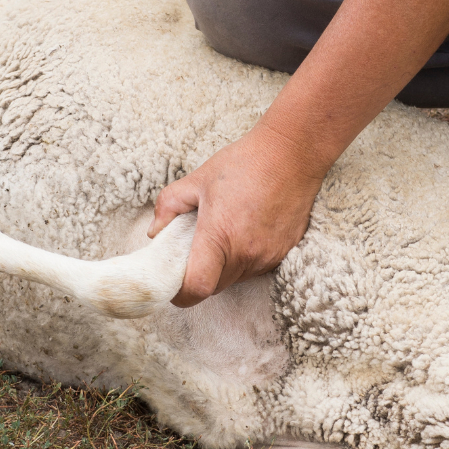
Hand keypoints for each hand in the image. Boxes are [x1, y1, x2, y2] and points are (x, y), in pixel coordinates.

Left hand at [150, 125, 323, 305]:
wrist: (292, 154)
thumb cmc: (244, 163)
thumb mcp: (197, 179)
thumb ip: (169, 206)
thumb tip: (156, 232)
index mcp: (219, 236)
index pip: (197, 288)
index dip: (181, 294)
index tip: (173, 284)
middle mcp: (246, 254)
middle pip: (214, 288)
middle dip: (199, 277)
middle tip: (193, 252)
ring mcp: (268, 256)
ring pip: (236, 279)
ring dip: (222, 268)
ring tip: (222, 235)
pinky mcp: (284, 253)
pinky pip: (256, 269)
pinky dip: (244, 259)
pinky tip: (245, 232)